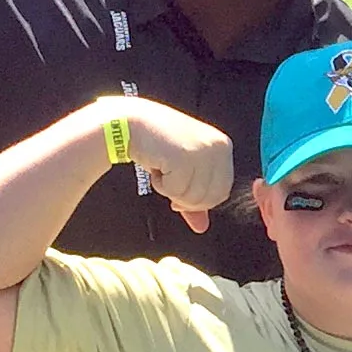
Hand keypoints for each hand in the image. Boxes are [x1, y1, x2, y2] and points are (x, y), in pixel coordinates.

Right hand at [110, 99, 233, 232]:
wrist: (129, 122)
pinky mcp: (184, 156)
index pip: (222, 192)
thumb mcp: (183, 169)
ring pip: (193, 197)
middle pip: (210, 198)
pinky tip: (155, 166)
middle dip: (186, 199)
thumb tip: (202, 228)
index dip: (199, 200)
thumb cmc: (156, 145)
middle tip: (168, 182)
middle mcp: (218, 146)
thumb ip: (195, 197)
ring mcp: (203, 150)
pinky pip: (176, 190)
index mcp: (223, 146)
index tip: (179, 191)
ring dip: (171, 191)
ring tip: (162, 169)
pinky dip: (161, 186)